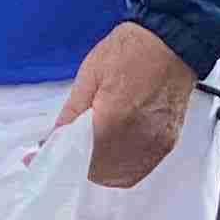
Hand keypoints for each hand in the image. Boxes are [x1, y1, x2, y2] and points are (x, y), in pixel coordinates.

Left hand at [51, 19, 195, 188]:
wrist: (171, 42)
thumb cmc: (129, 52)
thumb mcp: (89, 76)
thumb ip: (71, 114)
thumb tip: (51, 140)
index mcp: (113, 120)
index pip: (81, 157)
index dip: (62, 159)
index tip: (47, 155)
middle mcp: (137, 139)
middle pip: (101, 172)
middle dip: (81, 166)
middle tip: (70, 150)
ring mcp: (155, 144)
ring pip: (121, 176)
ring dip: (102, 171)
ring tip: (92, 152)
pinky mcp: (168, 143)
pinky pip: (141, 169)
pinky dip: (124, 169)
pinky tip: (114, 154)